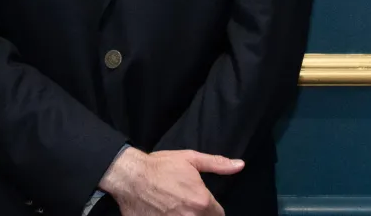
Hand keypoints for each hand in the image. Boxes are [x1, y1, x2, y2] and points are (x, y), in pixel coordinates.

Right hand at [100, 148, 243, 215]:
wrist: (130, 176)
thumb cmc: (160, 166)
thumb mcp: (190, 159)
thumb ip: (217, 164)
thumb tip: (240, 165)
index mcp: (202, 202)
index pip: (219, 215)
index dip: (211, 207)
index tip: (201, 201)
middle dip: (198, 213)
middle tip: (185, 203)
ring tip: (175, 207)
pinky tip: (164, 212)